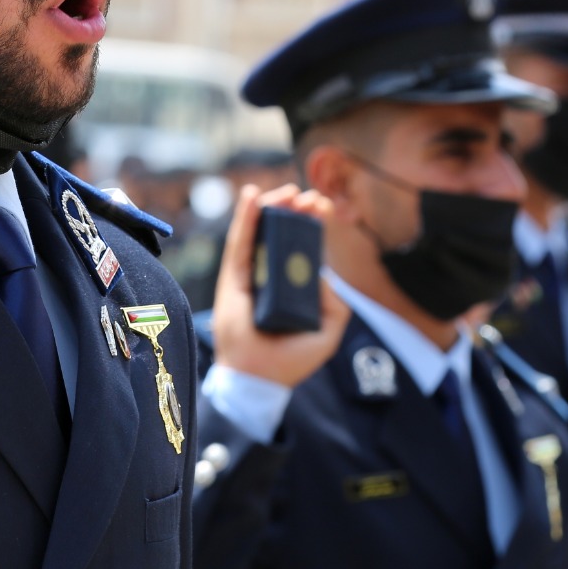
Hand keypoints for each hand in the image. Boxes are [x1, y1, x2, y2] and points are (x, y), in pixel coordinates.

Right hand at [211, 184, 351, 387]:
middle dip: (293, 211)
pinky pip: (239, 241)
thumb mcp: (327, 332)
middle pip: (279, 233)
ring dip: (271, 206)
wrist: (260, 376)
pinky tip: (253, 197)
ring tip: (287, 191)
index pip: (300, 247)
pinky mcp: (232, 277)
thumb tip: (326, 274)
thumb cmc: (292, 359)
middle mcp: (269, 276)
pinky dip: (245, 217)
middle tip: (308, 196)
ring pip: (258, 231)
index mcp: (290, 287)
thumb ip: (335, 305)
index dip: (310, 224)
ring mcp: (250, 275)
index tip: (321, 205)